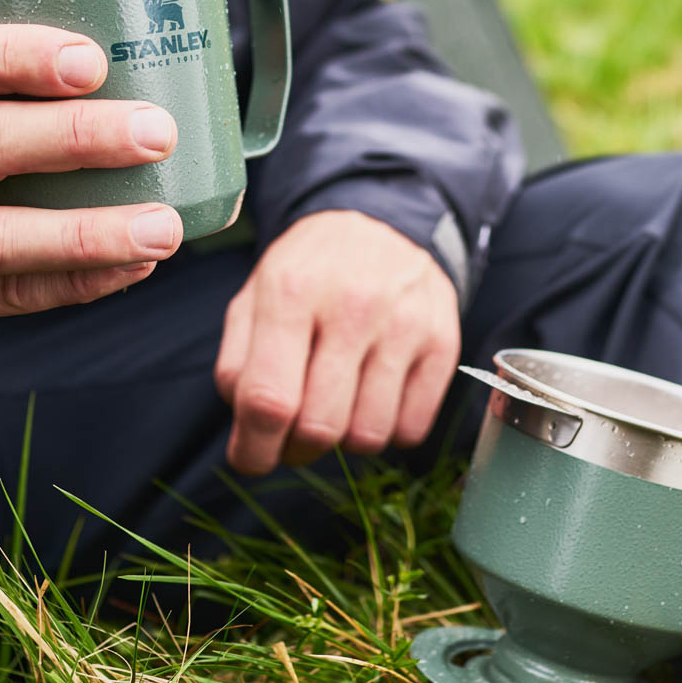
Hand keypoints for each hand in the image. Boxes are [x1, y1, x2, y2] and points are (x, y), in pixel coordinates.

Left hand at [214, 210, 459, 474]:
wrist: (383, 223)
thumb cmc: (309, 274)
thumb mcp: (254, 298)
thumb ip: (238, 366)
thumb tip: (251, 432)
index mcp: (291, 291)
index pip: (268, 399)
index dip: (253, 448)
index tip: (252, 460)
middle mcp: (353, 305)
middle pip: (320, 426)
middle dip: (298, 449)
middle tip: (294, 434)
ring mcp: (405, 325)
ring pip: (368, 435)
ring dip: (344, 439)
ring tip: (338, 404)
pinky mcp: (443, 343)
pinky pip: (411, 430)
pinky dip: (387, 429)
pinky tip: (374, 395)